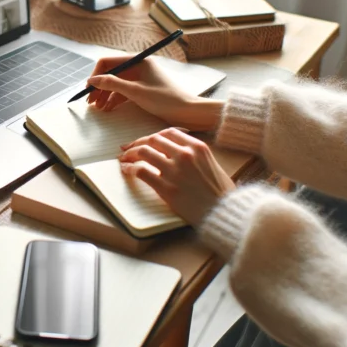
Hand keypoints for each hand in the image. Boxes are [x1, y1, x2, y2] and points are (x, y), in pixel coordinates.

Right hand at [85, 56, 223, 131]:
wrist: (188, 112)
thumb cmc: (165, 99)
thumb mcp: (135, 91)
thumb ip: (112, 84)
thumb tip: (93, 80)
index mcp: (138, 60)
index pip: (108, 62)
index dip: (96, 75)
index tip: (88, 89)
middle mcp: (139, 66)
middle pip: (111, 73)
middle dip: (100, 86)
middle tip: (91, 101)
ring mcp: (141, 77)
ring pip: (116, 83)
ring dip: (106, 94)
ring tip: (98, 108)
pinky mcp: (144, 88)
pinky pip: (124, 91)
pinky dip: (115, 99)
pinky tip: (108, 108)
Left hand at [118, 128, 235, 225]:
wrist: (223, 213)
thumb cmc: (221, 193)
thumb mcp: (213, 164)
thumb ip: (196, 155)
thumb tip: (178, 152)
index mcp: (197, 147)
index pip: (169, 133)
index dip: (153, 136)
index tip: (145, 141)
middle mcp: (184, 154)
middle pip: (152, 140)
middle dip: (137, 143)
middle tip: (127, 149)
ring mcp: (174, 170)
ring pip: (143, 152)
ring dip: (130, 154)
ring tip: (123, 159)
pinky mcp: (166, 187)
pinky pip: (141, 171)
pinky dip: (130, 169)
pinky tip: (126, 171)